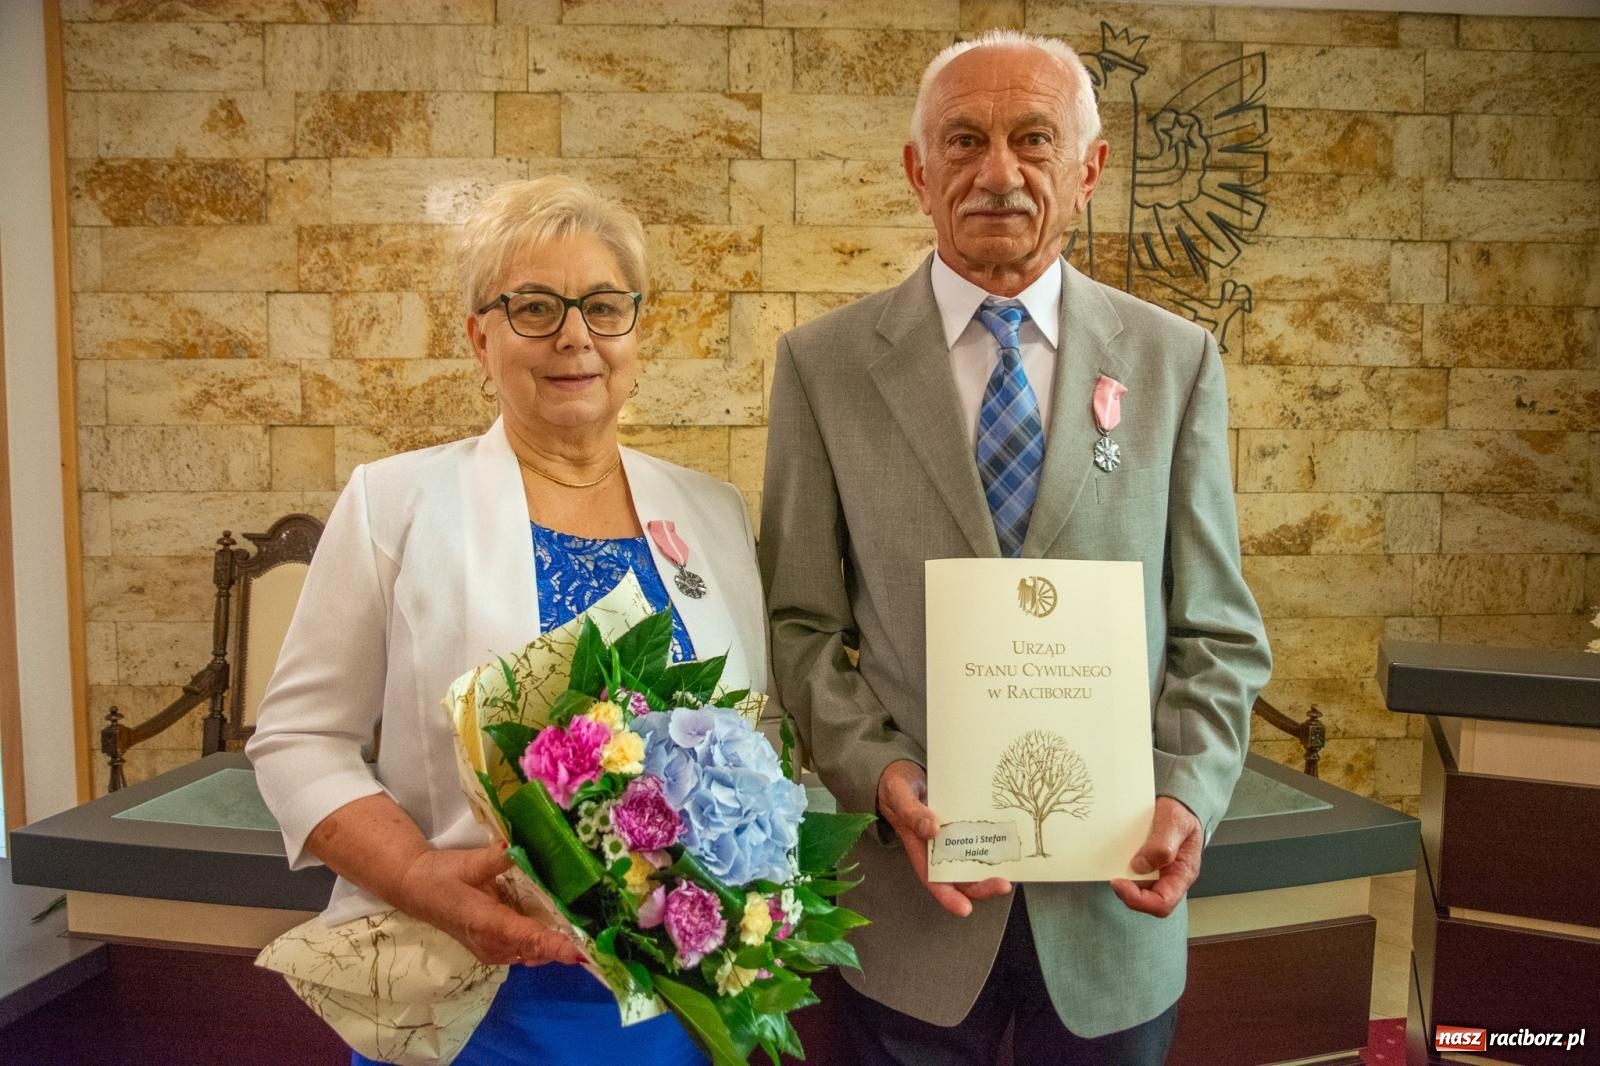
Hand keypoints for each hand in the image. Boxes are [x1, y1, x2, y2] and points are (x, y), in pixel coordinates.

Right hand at [394, 844, 584, 966]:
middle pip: (535, 949)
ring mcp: (493, 950)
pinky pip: (525, 949)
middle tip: (599, 935)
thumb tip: (521, 847)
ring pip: (532, 952)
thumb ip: (497, 857)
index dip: (553, 944)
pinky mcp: (494, 948)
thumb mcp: (469, 863)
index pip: (526, 936)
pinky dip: (543, 942)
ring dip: (556, 944)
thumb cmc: (442, 876)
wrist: (416, 890)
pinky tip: (561, 926)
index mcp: (486, 923)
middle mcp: (492, 944)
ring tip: (588, 931)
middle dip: (565, 945)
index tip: (579, 952)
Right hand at [877, 759, 1010, 917]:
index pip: (933, 879)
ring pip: (972, 862)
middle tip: (1003, 884)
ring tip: (1011, 869)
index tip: (965, 909)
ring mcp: (952, 838)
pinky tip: (1008, 842)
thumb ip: (912, 812)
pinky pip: (978, 839)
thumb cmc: (897, 788)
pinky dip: (992, 844)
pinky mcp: (963, 825)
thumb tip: (933, 829)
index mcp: (919, 848)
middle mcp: (938, 849)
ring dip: (991, 869)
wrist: (904, 774)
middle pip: (959, 878)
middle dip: (981, 887)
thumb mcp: (899, 795)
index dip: (949, 897)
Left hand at [1110, 796, 1202, 917]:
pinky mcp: (1142, 863)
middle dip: (1126, 889)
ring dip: (1120, 877)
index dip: (1139, 900)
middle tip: (1111, 873)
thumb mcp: (1176, 823)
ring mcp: (1154, 872)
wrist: (1177, 804)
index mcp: (1182, 874)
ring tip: (1112, 860)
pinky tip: (1113, 854)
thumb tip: (1140, 866)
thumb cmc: (1182, 814)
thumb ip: (1162, 845)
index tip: (1119, 883)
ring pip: (1134, 887)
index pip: (1162, 903)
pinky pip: (1129, 872)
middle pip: (1145, 899)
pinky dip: (1118, 865)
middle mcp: (1167, 878)